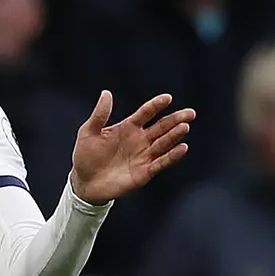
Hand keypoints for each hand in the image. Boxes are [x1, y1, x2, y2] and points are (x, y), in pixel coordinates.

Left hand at [70, 91, 194, 204]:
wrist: (84, 182)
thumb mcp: (89, 132)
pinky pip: (161, 162)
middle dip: (175, 119)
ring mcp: (143, 156)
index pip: (146, 113)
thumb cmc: (86, 156)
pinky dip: (172, 156)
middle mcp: (139, 140)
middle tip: (190, 113)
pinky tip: (182, 147)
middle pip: (161, 127)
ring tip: (185, 126)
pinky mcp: (144, 172)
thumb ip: (100, 114)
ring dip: (174, 135)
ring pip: (163, 143)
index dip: (156, 105)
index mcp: (127, 128)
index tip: (168, 98)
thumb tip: (106, 93)